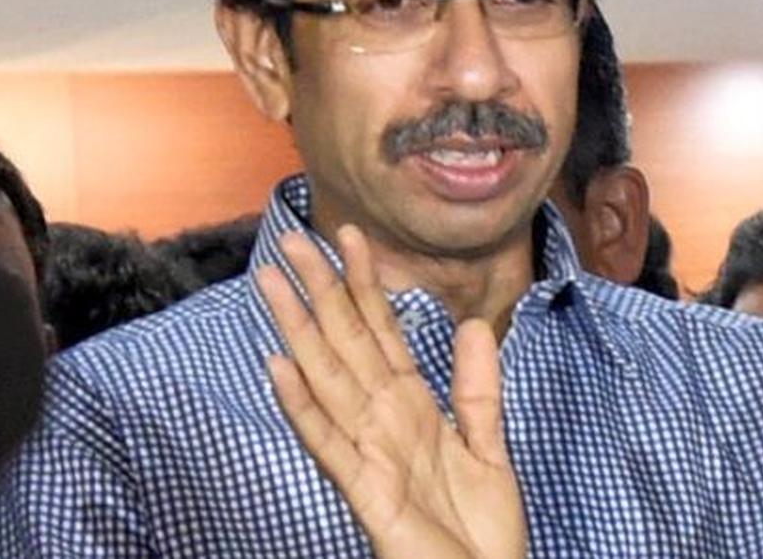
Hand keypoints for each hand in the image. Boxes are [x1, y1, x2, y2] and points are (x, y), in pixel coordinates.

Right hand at [256, 226, 526, 558]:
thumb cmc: (481, 527)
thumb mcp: (489, 445)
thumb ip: (478, 387)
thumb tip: (473, 325)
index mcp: (412, 407)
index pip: (383, 332)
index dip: (367, 284)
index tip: (352, 236)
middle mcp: (384, 421)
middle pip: (347, 344)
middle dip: (322, 291)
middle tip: (293, 239)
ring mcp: (370, 454)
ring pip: (329, 379)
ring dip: (300, 330)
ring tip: (273, 283)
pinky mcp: (366, 492)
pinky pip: (330, 442)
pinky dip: (304, 405)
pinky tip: (279, 368)